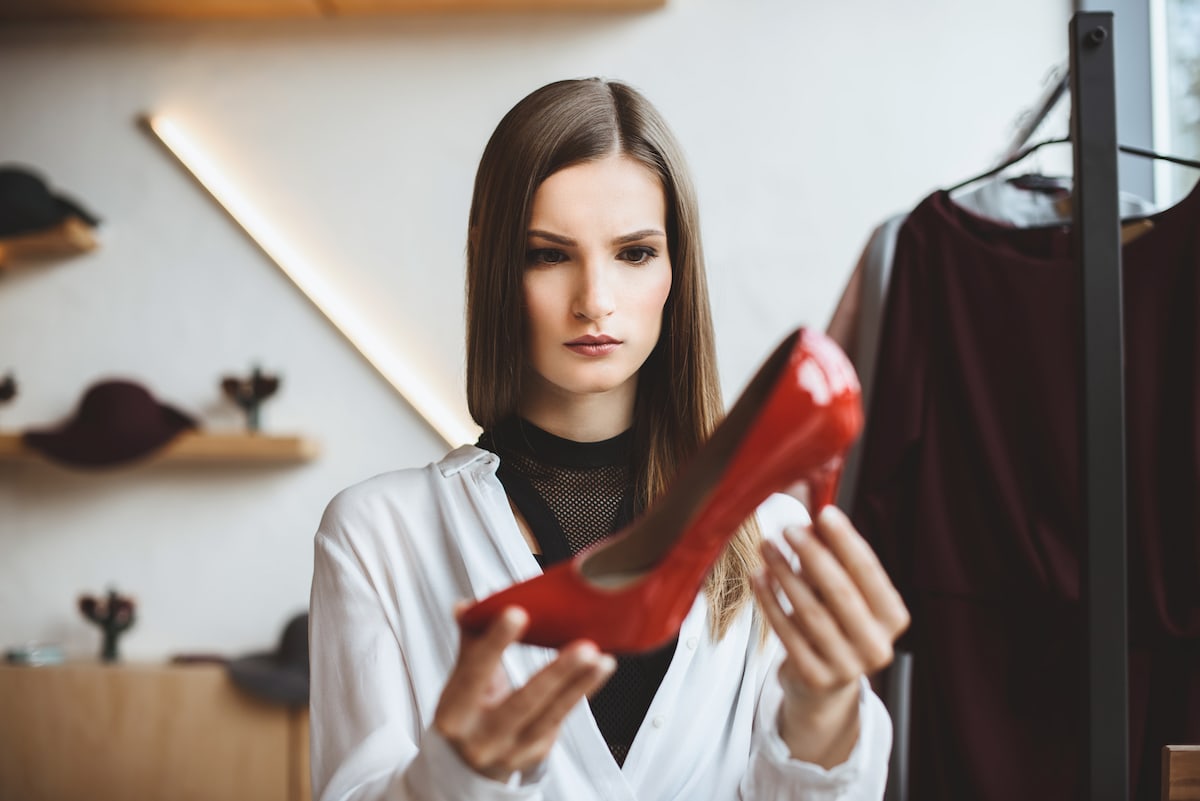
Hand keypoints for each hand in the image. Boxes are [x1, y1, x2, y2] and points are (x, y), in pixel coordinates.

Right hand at [434, 605, 616, 781]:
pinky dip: (582, 691)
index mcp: (455, 715)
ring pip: (551, 715)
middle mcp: (483, 739)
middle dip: (556, 674)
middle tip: (583, 647)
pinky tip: (598, 671)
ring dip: (580, 685)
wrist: (467, 764)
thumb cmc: (466, 714)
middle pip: (522, 703)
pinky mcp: (538, 751)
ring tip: (601, 659)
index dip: (494, 644)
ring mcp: (513, 750)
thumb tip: (468, 607)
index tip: (516, 614)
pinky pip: (563, 717)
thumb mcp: (459, 683)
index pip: (473, 674)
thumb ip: (470, 643)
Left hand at [751, 505, 909, 765]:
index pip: (870, 572)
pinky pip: (787, 633)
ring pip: (810, 612)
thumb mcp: (840, 587)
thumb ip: (830, 550)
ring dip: (785, 573)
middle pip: (841, 592)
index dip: (846, 541)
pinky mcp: (816, 678)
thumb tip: (808, 500)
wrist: (823, 684)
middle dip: (813, 555)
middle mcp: (877, 645)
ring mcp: (847, 667)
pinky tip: (758, 576)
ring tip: (766, 547)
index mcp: (893, 617)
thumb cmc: (834, 620)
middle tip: (788, 528)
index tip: (824, 512)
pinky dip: (770, 601)